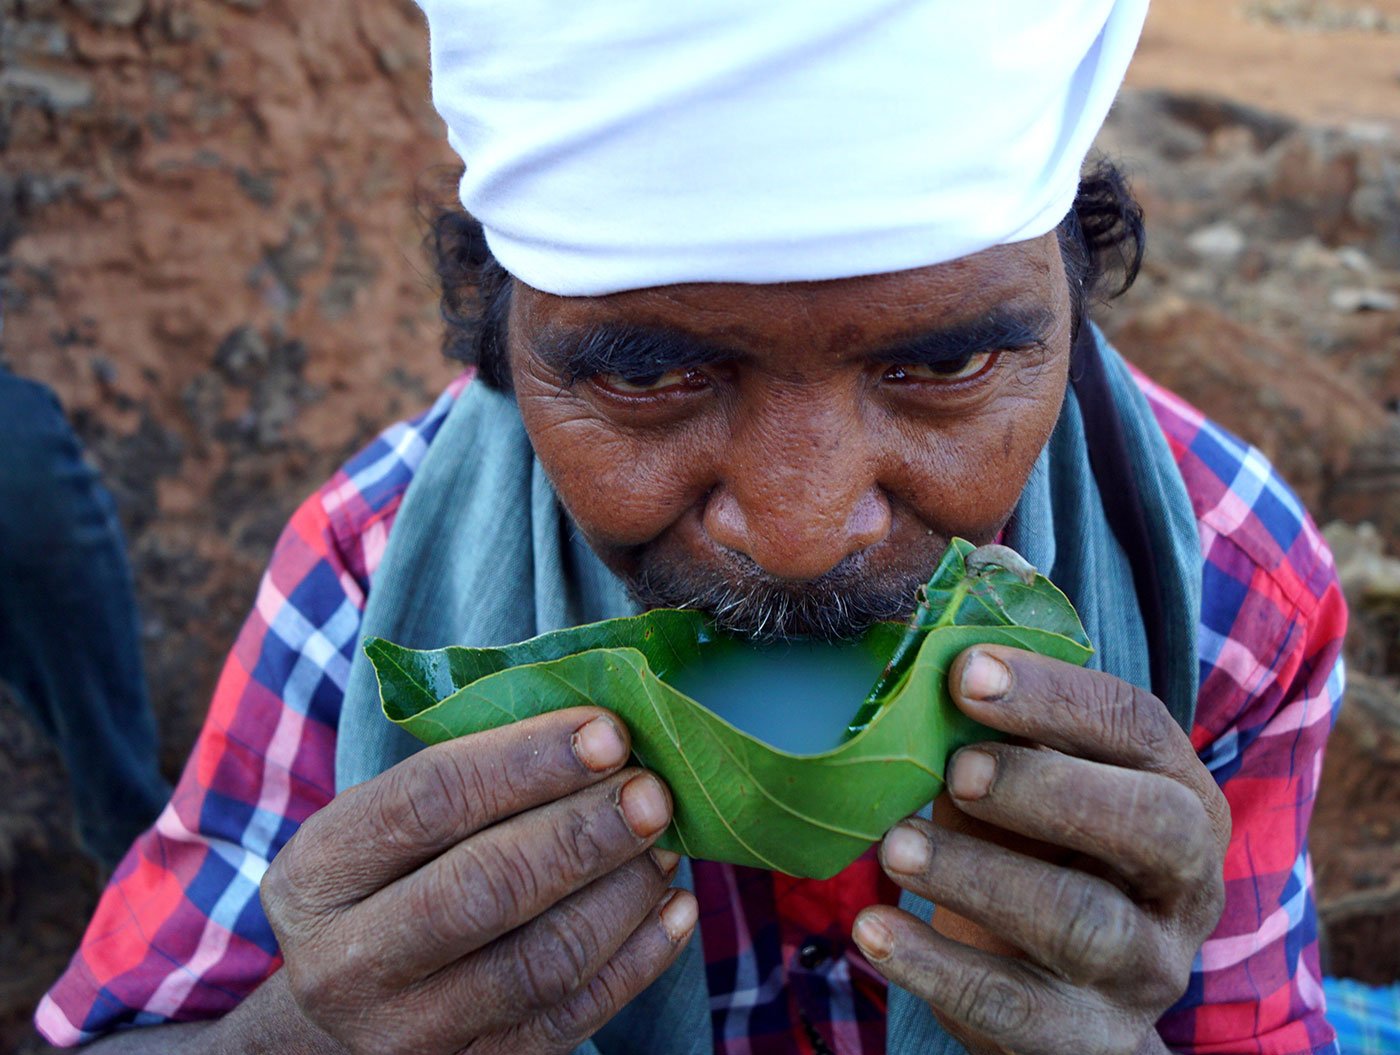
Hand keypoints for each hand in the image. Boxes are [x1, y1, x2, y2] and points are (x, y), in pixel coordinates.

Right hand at [259, 707, 695, 1054]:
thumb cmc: (386, 885)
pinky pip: (573, 1017)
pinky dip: (639, 959)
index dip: (528, 760)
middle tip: (653, 792)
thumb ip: (472, 779)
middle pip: (485, 886)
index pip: (431, 798)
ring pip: (541, 959)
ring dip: (623, 893)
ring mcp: (409, 1033)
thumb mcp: (384, 828)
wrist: (340, 1016)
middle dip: (585, 831)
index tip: (609, 732)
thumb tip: (602, 730)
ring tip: (666, 844)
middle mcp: (348, 961)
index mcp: (320, 870)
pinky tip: (674, 908)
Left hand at [852, 645, 1229, 1054]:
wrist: (1068, 998)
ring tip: (893, 847)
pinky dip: (937, 966)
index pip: (1136, 727)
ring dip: (978, 876)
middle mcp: (1182, 882)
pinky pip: (1017, 1006)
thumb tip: (920, 659)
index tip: (965, 672)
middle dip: (1045, 787)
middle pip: (1147, 824)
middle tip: (955, 770)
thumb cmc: (1039, 854)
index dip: (1053, 694)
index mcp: (1179, 793)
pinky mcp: (1090, 1039)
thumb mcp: (1029, 788)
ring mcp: (1145, 968)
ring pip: (1081, 920)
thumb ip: (996, 734)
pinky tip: (874, 929)